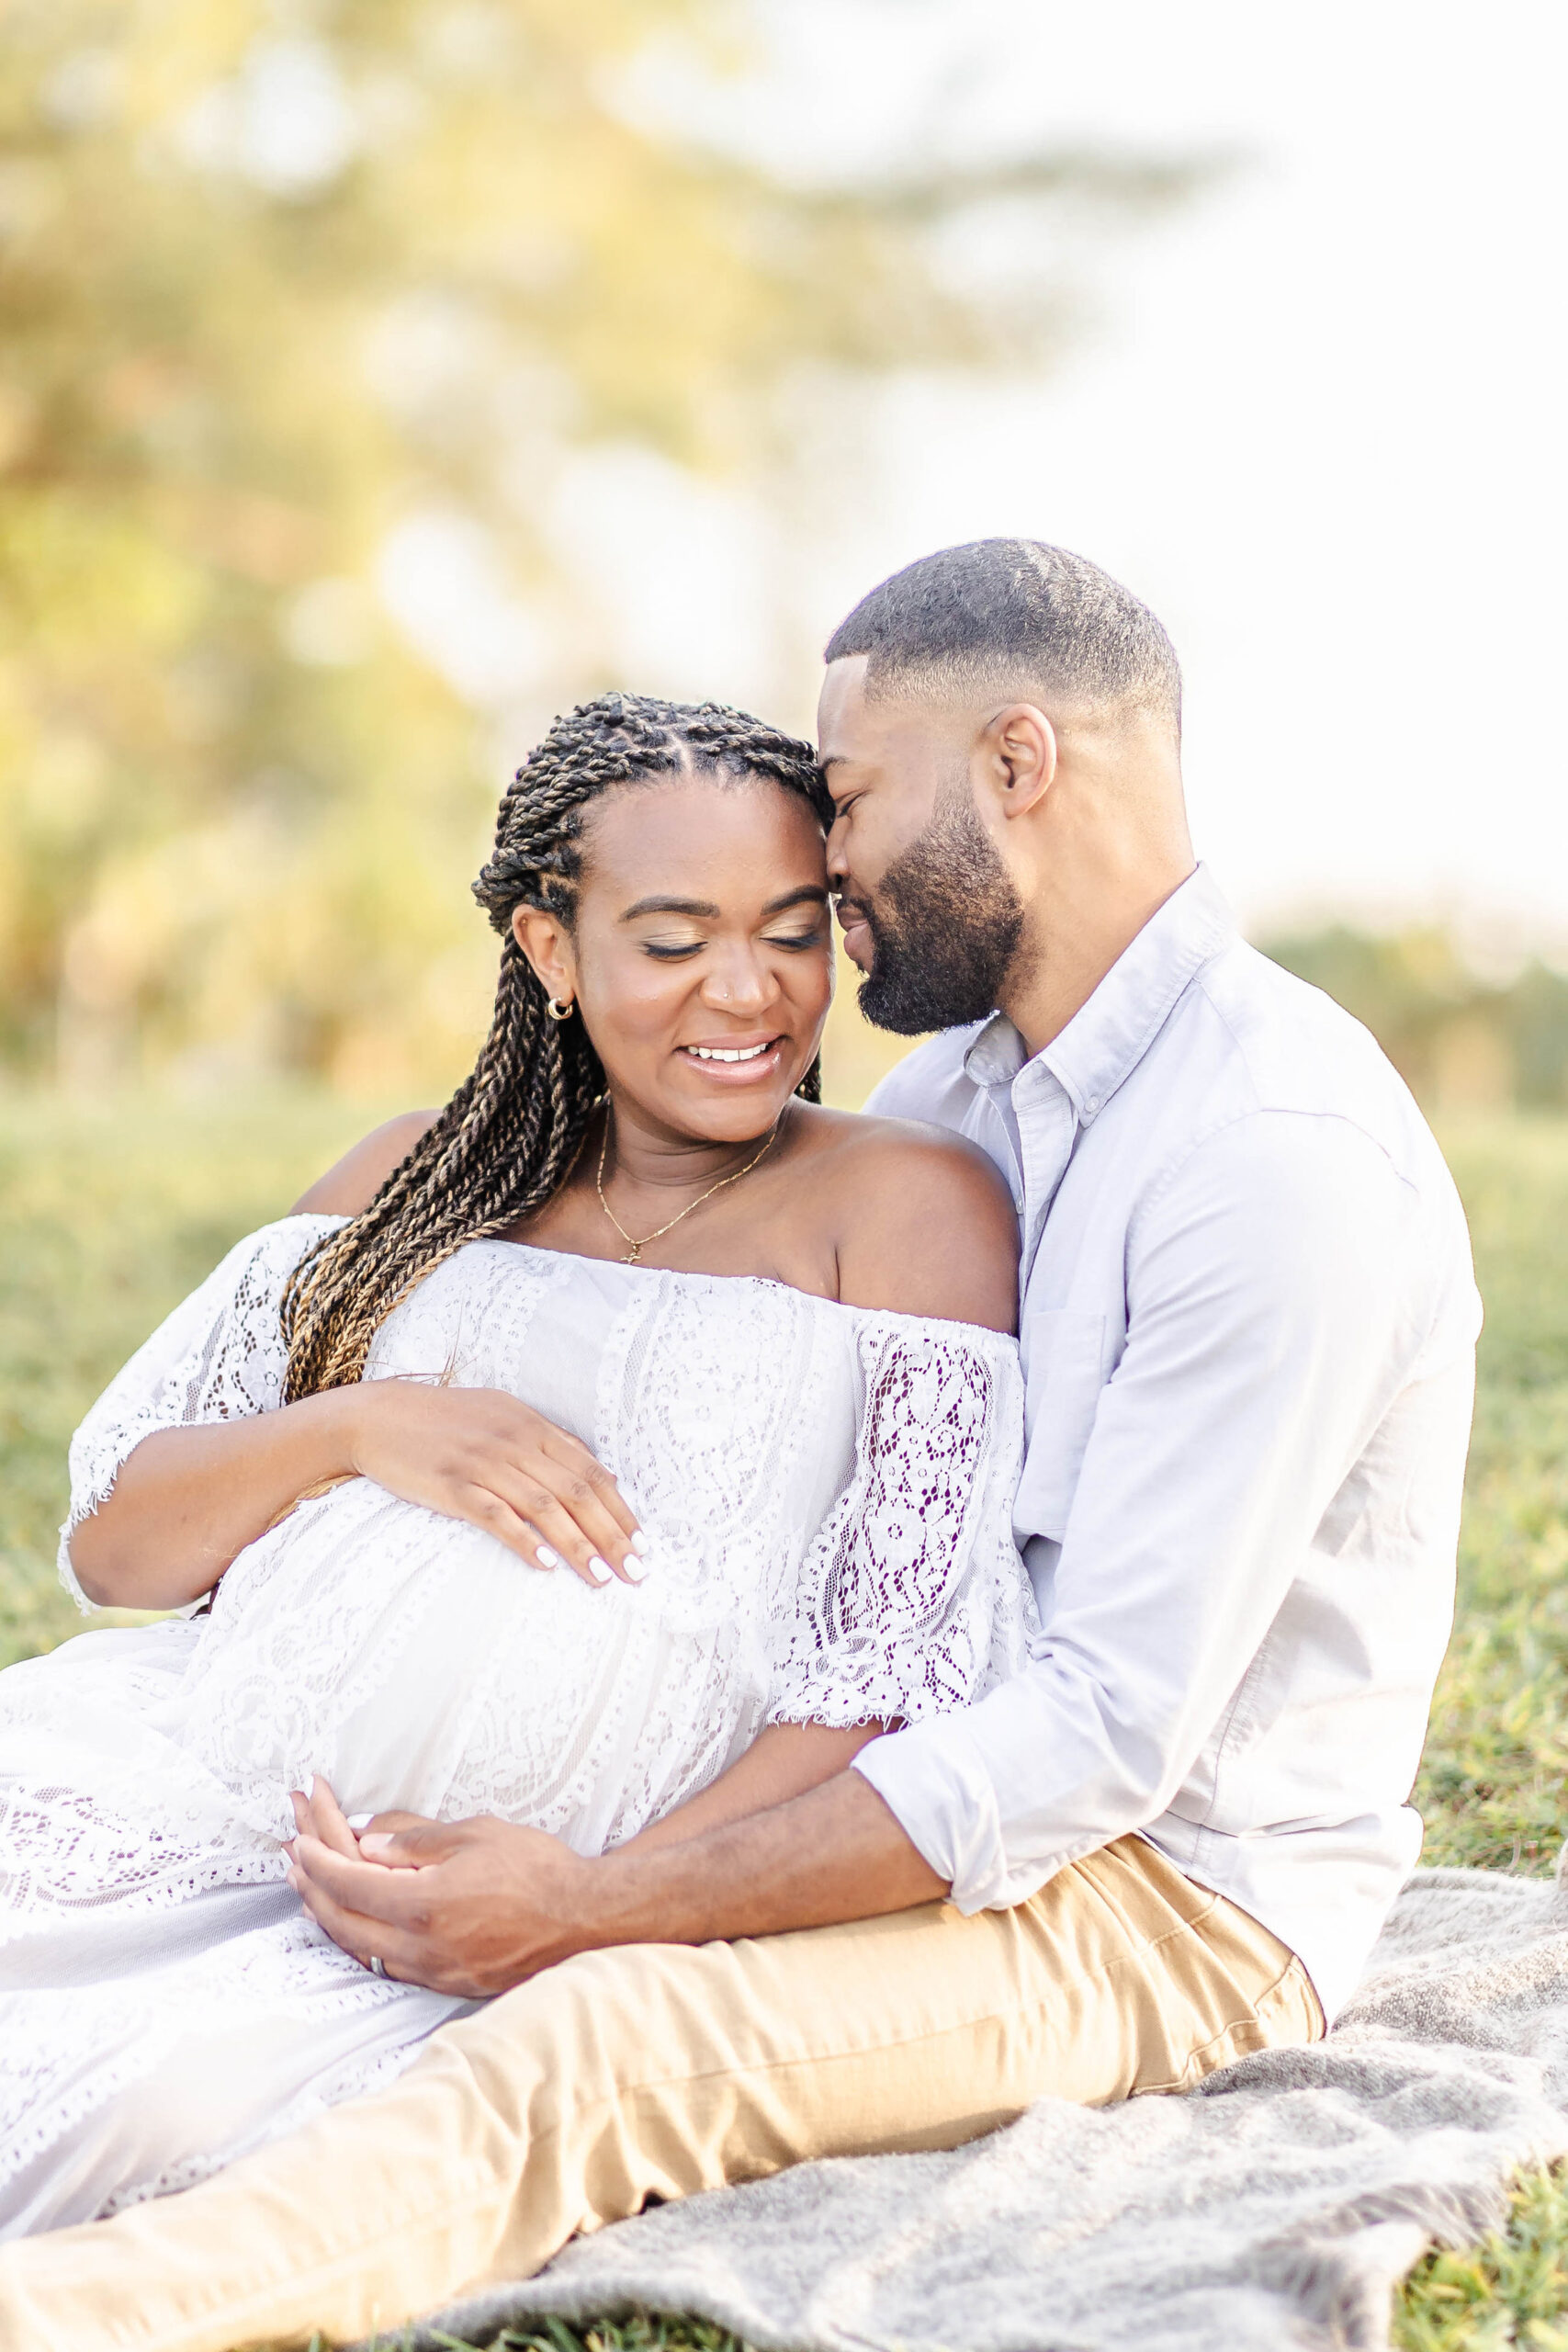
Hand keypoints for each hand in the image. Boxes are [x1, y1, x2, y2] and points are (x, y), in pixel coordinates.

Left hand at [288, 1777, 596, 1996]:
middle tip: (291, 1856)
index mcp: (425, 1904)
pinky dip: (360, 1941)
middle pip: (343, 1922)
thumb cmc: (537, 1869)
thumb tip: (368, 1841)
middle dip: (310, 1886)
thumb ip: (416, 1839)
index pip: (350, 1882)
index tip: (299, 1836)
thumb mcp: (476, 1834)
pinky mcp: (447, 1984)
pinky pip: (387, 1965)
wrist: (584, 1919)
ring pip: (360, 1950)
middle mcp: (421, 1947)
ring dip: (329, 1917)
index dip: (318, 1858)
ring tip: (307, 1891)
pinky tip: (353, 1927)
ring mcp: (433, 1972)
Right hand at [342, 1379, 645, 1587]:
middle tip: (636, 1572)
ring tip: (602, 1578)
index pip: (592, 1472)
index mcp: (533, 1426)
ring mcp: (484, 1463)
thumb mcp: (501, 1415)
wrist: (377, 1417)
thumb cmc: (443, 1420)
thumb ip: (545, 1441)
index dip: (621, 1510)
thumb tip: (592, 1470)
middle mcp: (516, 1442)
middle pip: (577, 1493)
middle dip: (612, 1535)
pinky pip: (497, 1515)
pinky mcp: (453, 1484)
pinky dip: (525, 1541)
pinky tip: (545, 1566)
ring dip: (579, 1545)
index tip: (642, 1544)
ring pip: (545, 1507)